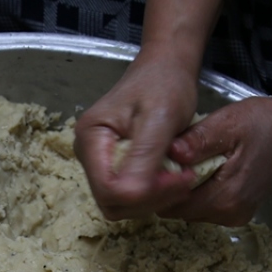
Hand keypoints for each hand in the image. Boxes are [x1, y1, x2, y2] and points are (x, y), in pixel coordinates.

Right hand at [73, 46, 201, 219]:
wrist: (164, 68)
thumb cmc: (163, 85)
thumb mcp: (159, 118)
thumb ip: (144, 156)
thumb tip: (132, 195)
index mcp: (91, 138)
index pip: (108, 189)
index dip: (143, 194)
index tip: (180, 178)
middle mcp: (88, 153)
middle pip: (110, 201)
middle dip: (148, 199)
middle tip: (183, 179)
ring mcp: (98, 161)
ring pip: (119, 203)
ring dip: (152, 199)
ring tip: (180, 177)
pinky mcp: (113, 165)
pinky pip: (127, 194)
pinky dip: (151, 193)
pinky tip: (171, 176)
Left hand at [159, 92, 271, 225]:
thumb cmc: (266, 124)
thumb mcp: (230, 123)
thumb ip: (199, 140)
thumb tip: (169, 151)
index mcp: (225, 197)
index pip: (170, 204)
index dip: (156, 184)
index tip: (152, 161)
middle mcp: (228, 215)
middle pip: (175, 209)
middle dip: (164, 187)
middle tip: (163, 156)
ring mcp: (233, 216)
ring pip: (186, 209)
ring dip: (178, 188)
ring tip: (182, 159)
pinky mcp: (235, 211)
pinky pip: (200, 206)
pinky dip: (193, 189)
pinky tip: (196, 168)